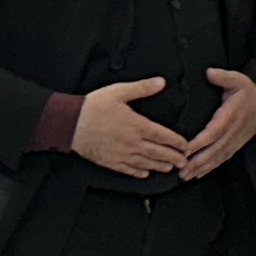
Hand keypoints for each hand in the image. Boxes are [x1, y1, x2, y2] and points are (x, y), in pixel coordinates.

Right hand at [69, 75, 185, 178]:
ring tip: (170, 168)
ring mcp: (120, 154)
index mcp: (136, 125)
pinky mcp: (109, 161)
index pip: (163, 136)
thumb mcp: (119, 91)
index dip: (177, 142)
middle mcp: (131, 142)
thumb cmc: (93, 106)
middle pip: (158, 153)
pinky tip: (145, 173)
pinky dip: (138, 172)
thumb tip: (161, 82)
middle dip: (173, 158)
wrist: (69, 123)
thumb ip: (142, 88)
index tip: (186, 146)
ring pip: (145, 163)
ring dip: (160, 166)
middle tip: (184, 162)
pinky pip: (127, 169)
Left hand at [179, 66, 255, 176]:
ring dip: (202, 168)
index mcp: (231, 114)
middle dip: (197, 161)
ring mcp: (237, 139)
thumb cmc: (250, 90)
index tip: (185, 149)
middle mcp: (234, 130)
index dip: (200, 142)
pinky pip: (224, 158)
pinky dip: (211, 167)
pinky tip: (199, 174)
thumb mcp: (238, 79)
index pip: (214, 131)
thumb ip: (223, 76)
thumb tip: (209, 72)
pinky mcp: (238, 144)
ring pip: (219, 157)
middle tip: (181, 170)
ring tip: (186, 176)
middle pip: (215, 149)